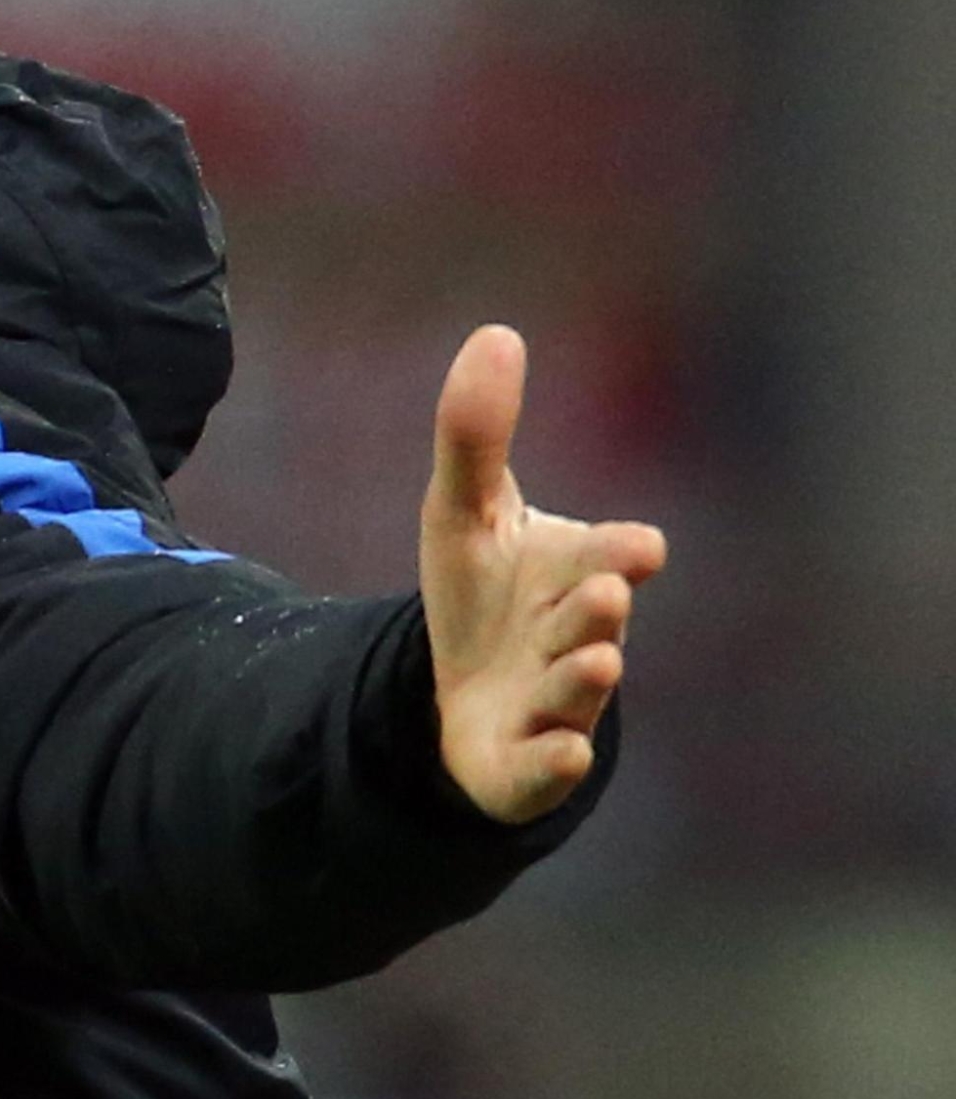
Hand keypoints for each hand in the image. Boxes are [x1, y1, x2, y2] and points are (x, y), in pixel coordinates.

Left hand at [420, 325, 668, 823]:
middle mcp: (575, 636)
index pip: (609, 556)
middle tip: (604, 591)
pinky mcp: (525, 761)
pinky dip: (553, 761)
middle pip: (592, 620)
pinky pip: (543, 766)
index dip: (620, 551)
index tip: (636, 547)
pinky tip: (559, 752)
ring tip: (598, 657)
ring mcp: (555, 701)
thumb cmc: (481, 594)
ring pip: (577, 690)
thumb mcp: (462, 511)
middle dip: (598, 606)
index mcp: (574, 573)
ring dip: (586, 675)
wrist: (461, 696)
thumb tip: (496, 332)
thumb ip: (475, 432)